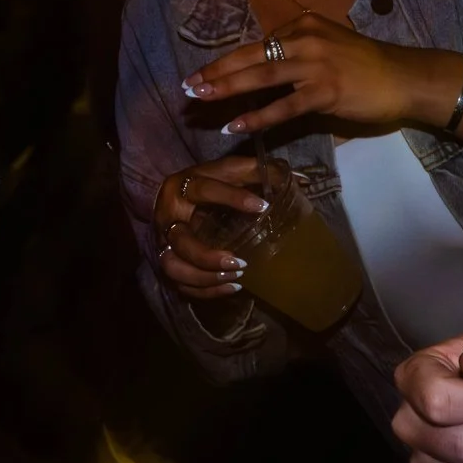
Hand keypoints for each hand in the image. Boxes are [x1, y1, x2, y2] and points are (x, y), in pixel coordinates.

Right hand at [148, 157, 268, 300]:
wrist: (172, 198)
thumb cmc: (206, 185)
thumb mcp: (226, 172)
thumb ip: (254, 171)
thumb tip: (297, 178)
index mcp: (182, 188)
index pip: (203, 190)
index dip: (232, 197)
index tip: (263, 206)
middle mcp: (168, 217)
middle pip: (180, 242)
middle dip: (208, 257)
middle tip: (241, 262)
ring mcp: (165, 243)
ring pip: (174, 268)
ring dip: (205, 278)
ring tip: (236, 276)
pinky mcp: (168, 261)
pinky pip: (181, 284)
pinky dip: (206, 290)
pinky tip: (232, 286)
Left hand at [184, 12, 462, 138]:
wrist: (406, 78)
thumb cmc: (368, 67)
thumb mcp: (328, 48)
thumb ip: (298, 56)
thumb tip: (265, 70)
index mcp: (303, 26)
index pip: (257, 44)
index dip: (227, 61)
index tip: (204, 73)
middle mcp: (305, 39)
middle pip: (250, 55)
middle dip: (216, 72)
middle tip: (188, 85)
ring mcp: (315, 64)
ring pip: (261, 76)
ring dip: (226, 89)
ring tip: (200, 99)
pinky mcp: (325, 91)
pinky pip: (283, 106)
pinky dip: (256, 117)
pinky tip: (235, 127)